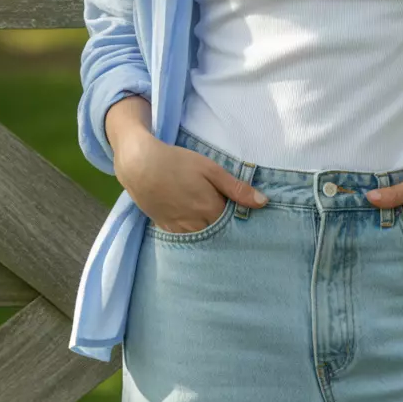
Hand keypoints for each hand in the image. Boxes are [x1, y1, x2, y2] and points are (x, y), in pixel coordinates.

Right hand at [114, 133, 268, 232]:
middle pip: (220, 233)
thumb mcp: (210, 169)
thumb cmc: (178, 163)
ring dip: (212, 232)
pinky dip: (195, 234)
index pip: (235, 224)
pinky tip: (196, 224)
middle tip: (231, 217)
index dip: (240, 218)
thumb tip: (263, 202)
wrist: (140, 165)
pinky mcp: (167, 229)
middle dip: (228, 228)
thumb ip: (236, 188)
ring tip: (214, 220)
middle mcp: (197, 225)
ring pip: (204, 238)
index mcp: (211, 210)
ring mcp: (180, 229)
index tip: (246, 214)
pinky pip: (187, 238)